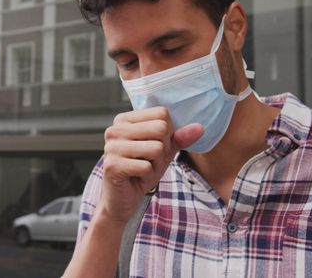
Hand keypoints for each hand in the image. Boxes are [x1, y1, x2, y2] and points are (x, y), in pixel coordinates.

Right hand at [98, 107, 202, 223]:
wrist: (122, 199)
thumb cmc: (141, 171)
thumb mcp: (163, 152)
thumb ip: (179, 138)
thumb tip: (199, 128)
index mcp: (125, 120)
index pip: (162, 114)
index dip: (167, 134)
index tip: (153, 146)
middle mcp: (115, 130)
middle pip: (161, 128)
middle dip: (163, 149)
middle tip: (149, 160)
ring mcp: (112, 147)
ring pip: (156, 148)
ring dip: (155, 164)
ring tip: (142, 168)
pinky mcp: (112, 165)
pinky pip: (146, 167)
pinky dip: (147, 175)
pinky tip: (136, 177)